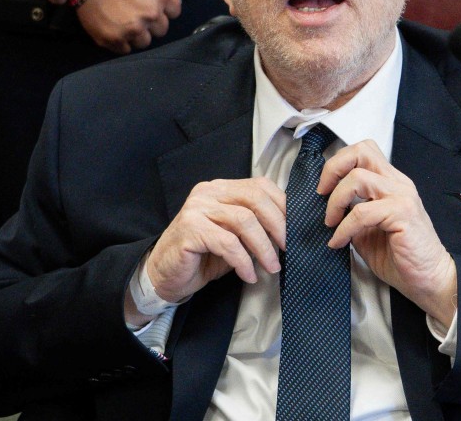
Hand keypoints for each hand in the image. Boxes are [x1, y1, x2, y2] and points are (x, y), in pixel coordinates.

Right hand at [75, 0, 181, 53]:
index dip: (164, 10)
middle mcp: (151, 15)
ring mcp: (133, 29)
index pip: (175, 13)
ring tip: (124, 23)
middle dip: (152, 23)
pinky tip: (115, 30)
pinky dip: (121, 42)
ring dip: (137, 35)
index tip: (154, 7)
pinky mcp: (114, 39)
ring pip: (144, 42)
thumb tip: (170, 2)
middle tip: (137, 14)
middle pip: (161, 30)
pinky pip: (126, 49)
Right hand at [145, 177, 286, 304]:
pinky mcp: (190, 229)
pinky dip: (243, 261)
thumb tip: (289, 230)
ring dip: (263, 247)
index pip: (259, 186)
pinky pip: (228, 243)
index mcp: (221, 188)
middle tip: (287, 247)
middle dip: (278, 224)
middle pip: (255, 199)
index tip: (295, 228)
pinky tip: (248, 274)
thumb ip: (255, 226)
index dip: (282, 206)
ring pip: (244, 220)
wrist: (166, 274)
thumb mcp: (234, 236)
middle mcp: (208, 192)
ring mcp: (197, 208)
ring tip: (271, 266)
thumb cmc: (203, 256)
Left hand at [321, 141, 456, 326]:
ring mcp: (402, 197)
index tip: (324, 187)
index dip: (338, 163)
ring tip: (330, 222)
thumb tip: (328, 209)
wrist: (430, 280)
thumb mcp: (368, 230)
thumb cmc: (402, 257)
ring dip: (336, 200)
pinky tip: (339, 241)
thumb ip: (352, 214)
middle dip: (333, 169)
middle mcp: (398, 184)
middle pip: (361, 151)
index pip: (363, 152)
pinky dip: (344, 227)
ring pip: (358, 178)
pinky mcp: (402, 214)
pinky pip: (362, 212)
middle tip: (322, 193)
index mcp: (391, 183)